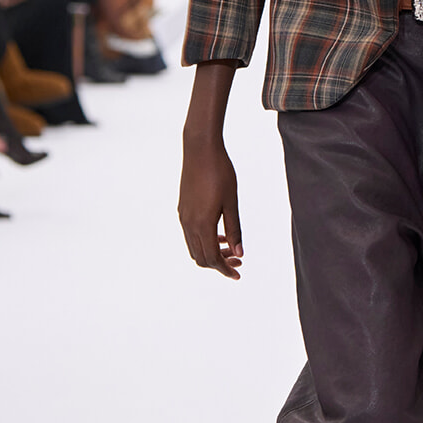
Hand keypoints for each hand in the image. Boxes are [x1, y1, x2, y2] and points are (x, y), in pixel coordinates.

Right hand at [178, 139, 242, 277]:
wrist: (200, 149)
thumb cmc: (220, 172)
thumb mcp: (232, 202)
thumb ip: (234, 229)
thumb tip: (239, 252)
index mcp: (202, 224)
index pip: (212, 258)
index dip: (225, 269)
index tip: (238, 273)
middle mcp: (189, 223)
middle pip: (201, 257)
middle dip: (219, 263)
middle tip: (238, 260)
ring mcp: (183, 216)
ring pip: (194, 247)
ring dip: (211, 252)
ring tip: (231, 248)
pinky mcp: (183, 209)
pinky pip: (191, 235)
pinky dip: (204, 241)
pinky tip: (219, 234)